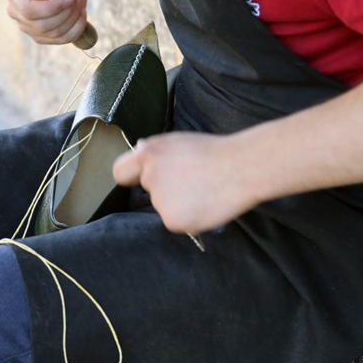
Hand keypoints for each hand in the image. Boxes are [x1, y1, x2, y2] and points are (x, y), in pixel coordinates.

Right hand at [5, 0, 87, 44]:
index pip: (27, 9)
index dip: (52, 7)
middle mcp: (15, 11)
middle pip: (41, 25)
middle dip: (65, 12)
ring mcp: (27, 26)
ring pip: (53, 33)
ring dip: (73, 17)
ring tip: (77, 1)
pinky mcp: (42, 36)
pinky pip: (63, 39)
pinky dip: (77, 28)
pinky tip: (81, 14)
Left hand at [113, 132, 259, 232]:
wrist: (241, 168)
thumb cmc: (215, 152)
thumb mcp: (178, 141)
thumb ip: (156, 151)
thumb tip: (139, 151)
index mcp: (148, 154)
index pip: (120, 172)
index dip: (131, 177)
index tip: (140, 180)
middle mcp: (149, 177)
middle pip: (148, 191)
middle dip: (164, 189)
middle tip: (191, 183)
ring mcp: (160, 200)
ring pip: (163, 207)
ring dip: (178, 204)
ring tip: (203, 191)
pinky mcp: (172, 220)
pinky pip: (176, 221)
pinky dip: (189, 217)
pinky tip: (205, 204)